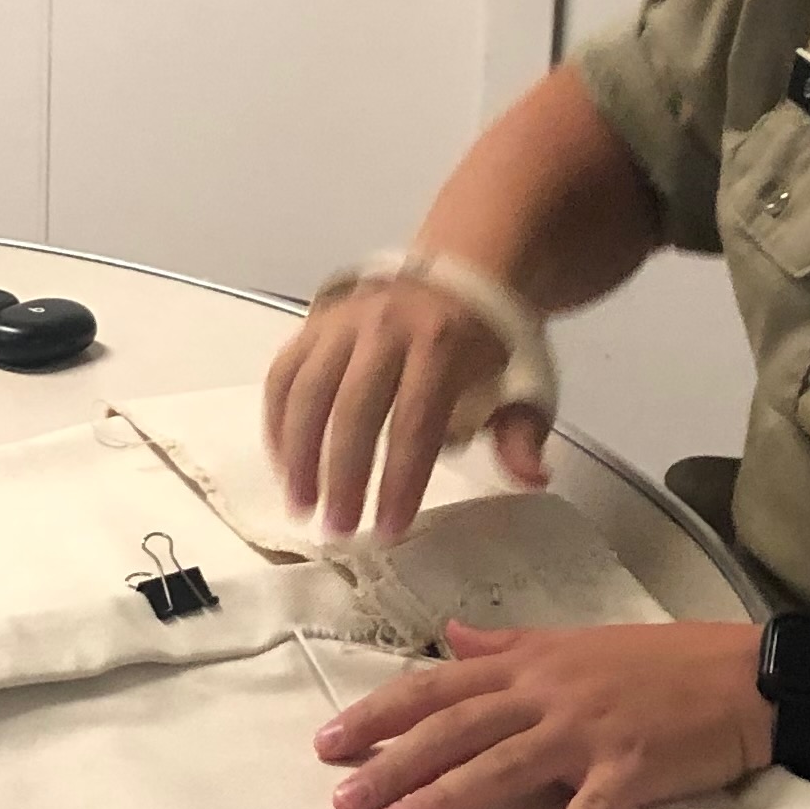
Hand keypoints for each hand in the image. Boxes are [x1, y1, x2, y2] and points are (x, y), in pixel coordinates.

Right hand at [263, 278, 552, 543]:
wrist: (457, 278)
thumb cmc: (487, 349)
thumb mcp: (522, 385)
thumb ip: (520, 434)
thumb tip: (532, 478)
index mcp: (441, 342)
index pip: (414, 420)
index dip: (399, 478)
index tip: (389, 528)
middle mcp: (385, 327)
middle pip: (353, 408)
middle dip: (341, 474)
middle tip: (337, 529)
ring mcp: (342, 322)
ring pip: (306, 390)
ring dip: (298, 454)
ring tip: (301, 506)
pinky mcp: (313, 324)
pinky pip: (282, 374)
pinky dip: (277, 422)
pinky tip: (285, 466)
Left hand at [319, 619, 770, 808]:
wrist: (745, 676)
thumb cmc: (661, 661)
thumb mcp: (575, 642)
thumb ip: (508, 647)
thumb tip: (451, 636)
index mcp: (530, 665)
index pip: (437, 687)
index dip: (380, 714)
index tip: (329, 741)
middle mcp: (549, 695)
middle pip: (455, 728)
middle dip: (392, 763)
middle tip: (342, 799)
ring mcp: (590, 731)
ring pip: (504, 765)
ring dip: (446, 797)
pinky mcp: (636, 768)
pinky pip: (594, 808)